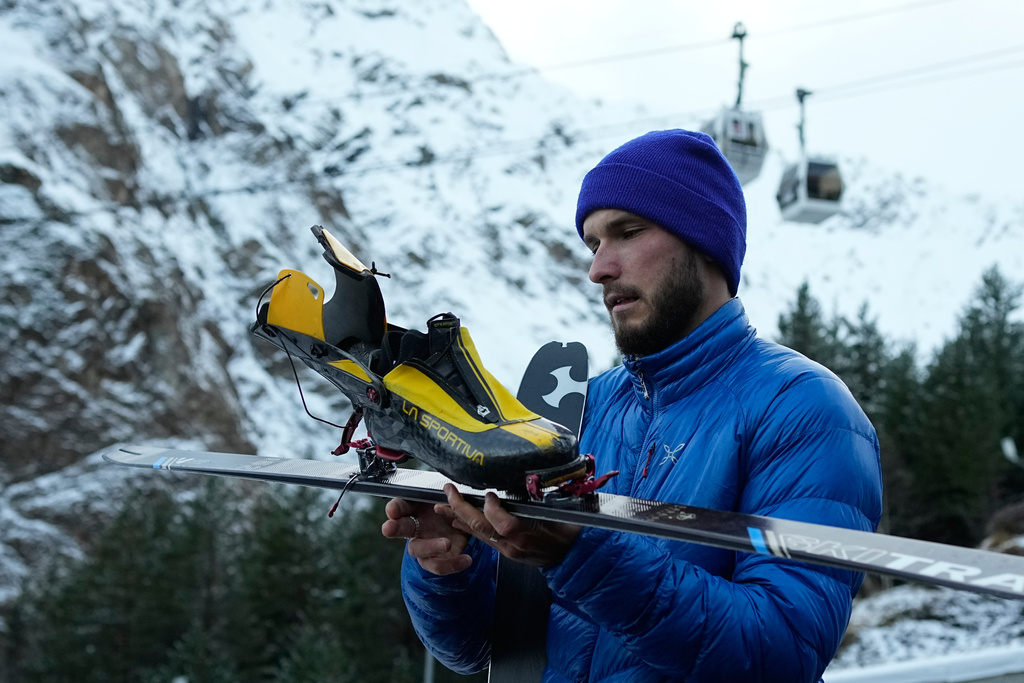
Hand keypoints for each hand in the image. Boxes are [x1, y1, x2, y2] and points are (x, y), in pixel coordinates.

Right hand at [381, 497, 472, 574]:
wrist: (467, 529)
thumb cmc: (452, 511)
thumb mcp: (450, 500)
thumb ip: (445, 496)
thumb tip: (448, 490)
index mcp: (415, 510)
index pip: (399, 506)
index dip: (394, 508)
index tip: (392, 511)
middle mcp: (415, 529)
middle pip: (400, 528)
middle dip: (394, 528)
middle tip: (388, 528)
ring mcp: (425, 546)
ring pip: (419, 550)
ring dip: (431, 547)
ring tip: (447, 544)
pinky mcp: (438, 561)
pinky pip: (440, 566)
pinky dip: (453, 564)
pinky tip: (466, 559)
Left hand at [439, 484, 581, 566]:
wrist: (574, 556)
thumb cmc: (571, 531)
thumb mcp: (563, 511)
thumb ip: (544, 498)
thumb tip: (531, 480)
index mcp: (530, 533)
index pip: (504, 525)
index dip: (492, 509)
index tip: (489, 494)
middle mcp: (514, 544)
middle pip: (482, 527)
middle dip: (460, 508)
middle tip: (448, 491)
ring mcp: (508, 550)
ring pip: (478, 533)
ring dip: (458, 518)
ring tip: (441, 506)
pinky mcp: (506, 552)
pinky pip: (483, 539)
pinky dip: (469, 527)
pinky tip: (457, 520)